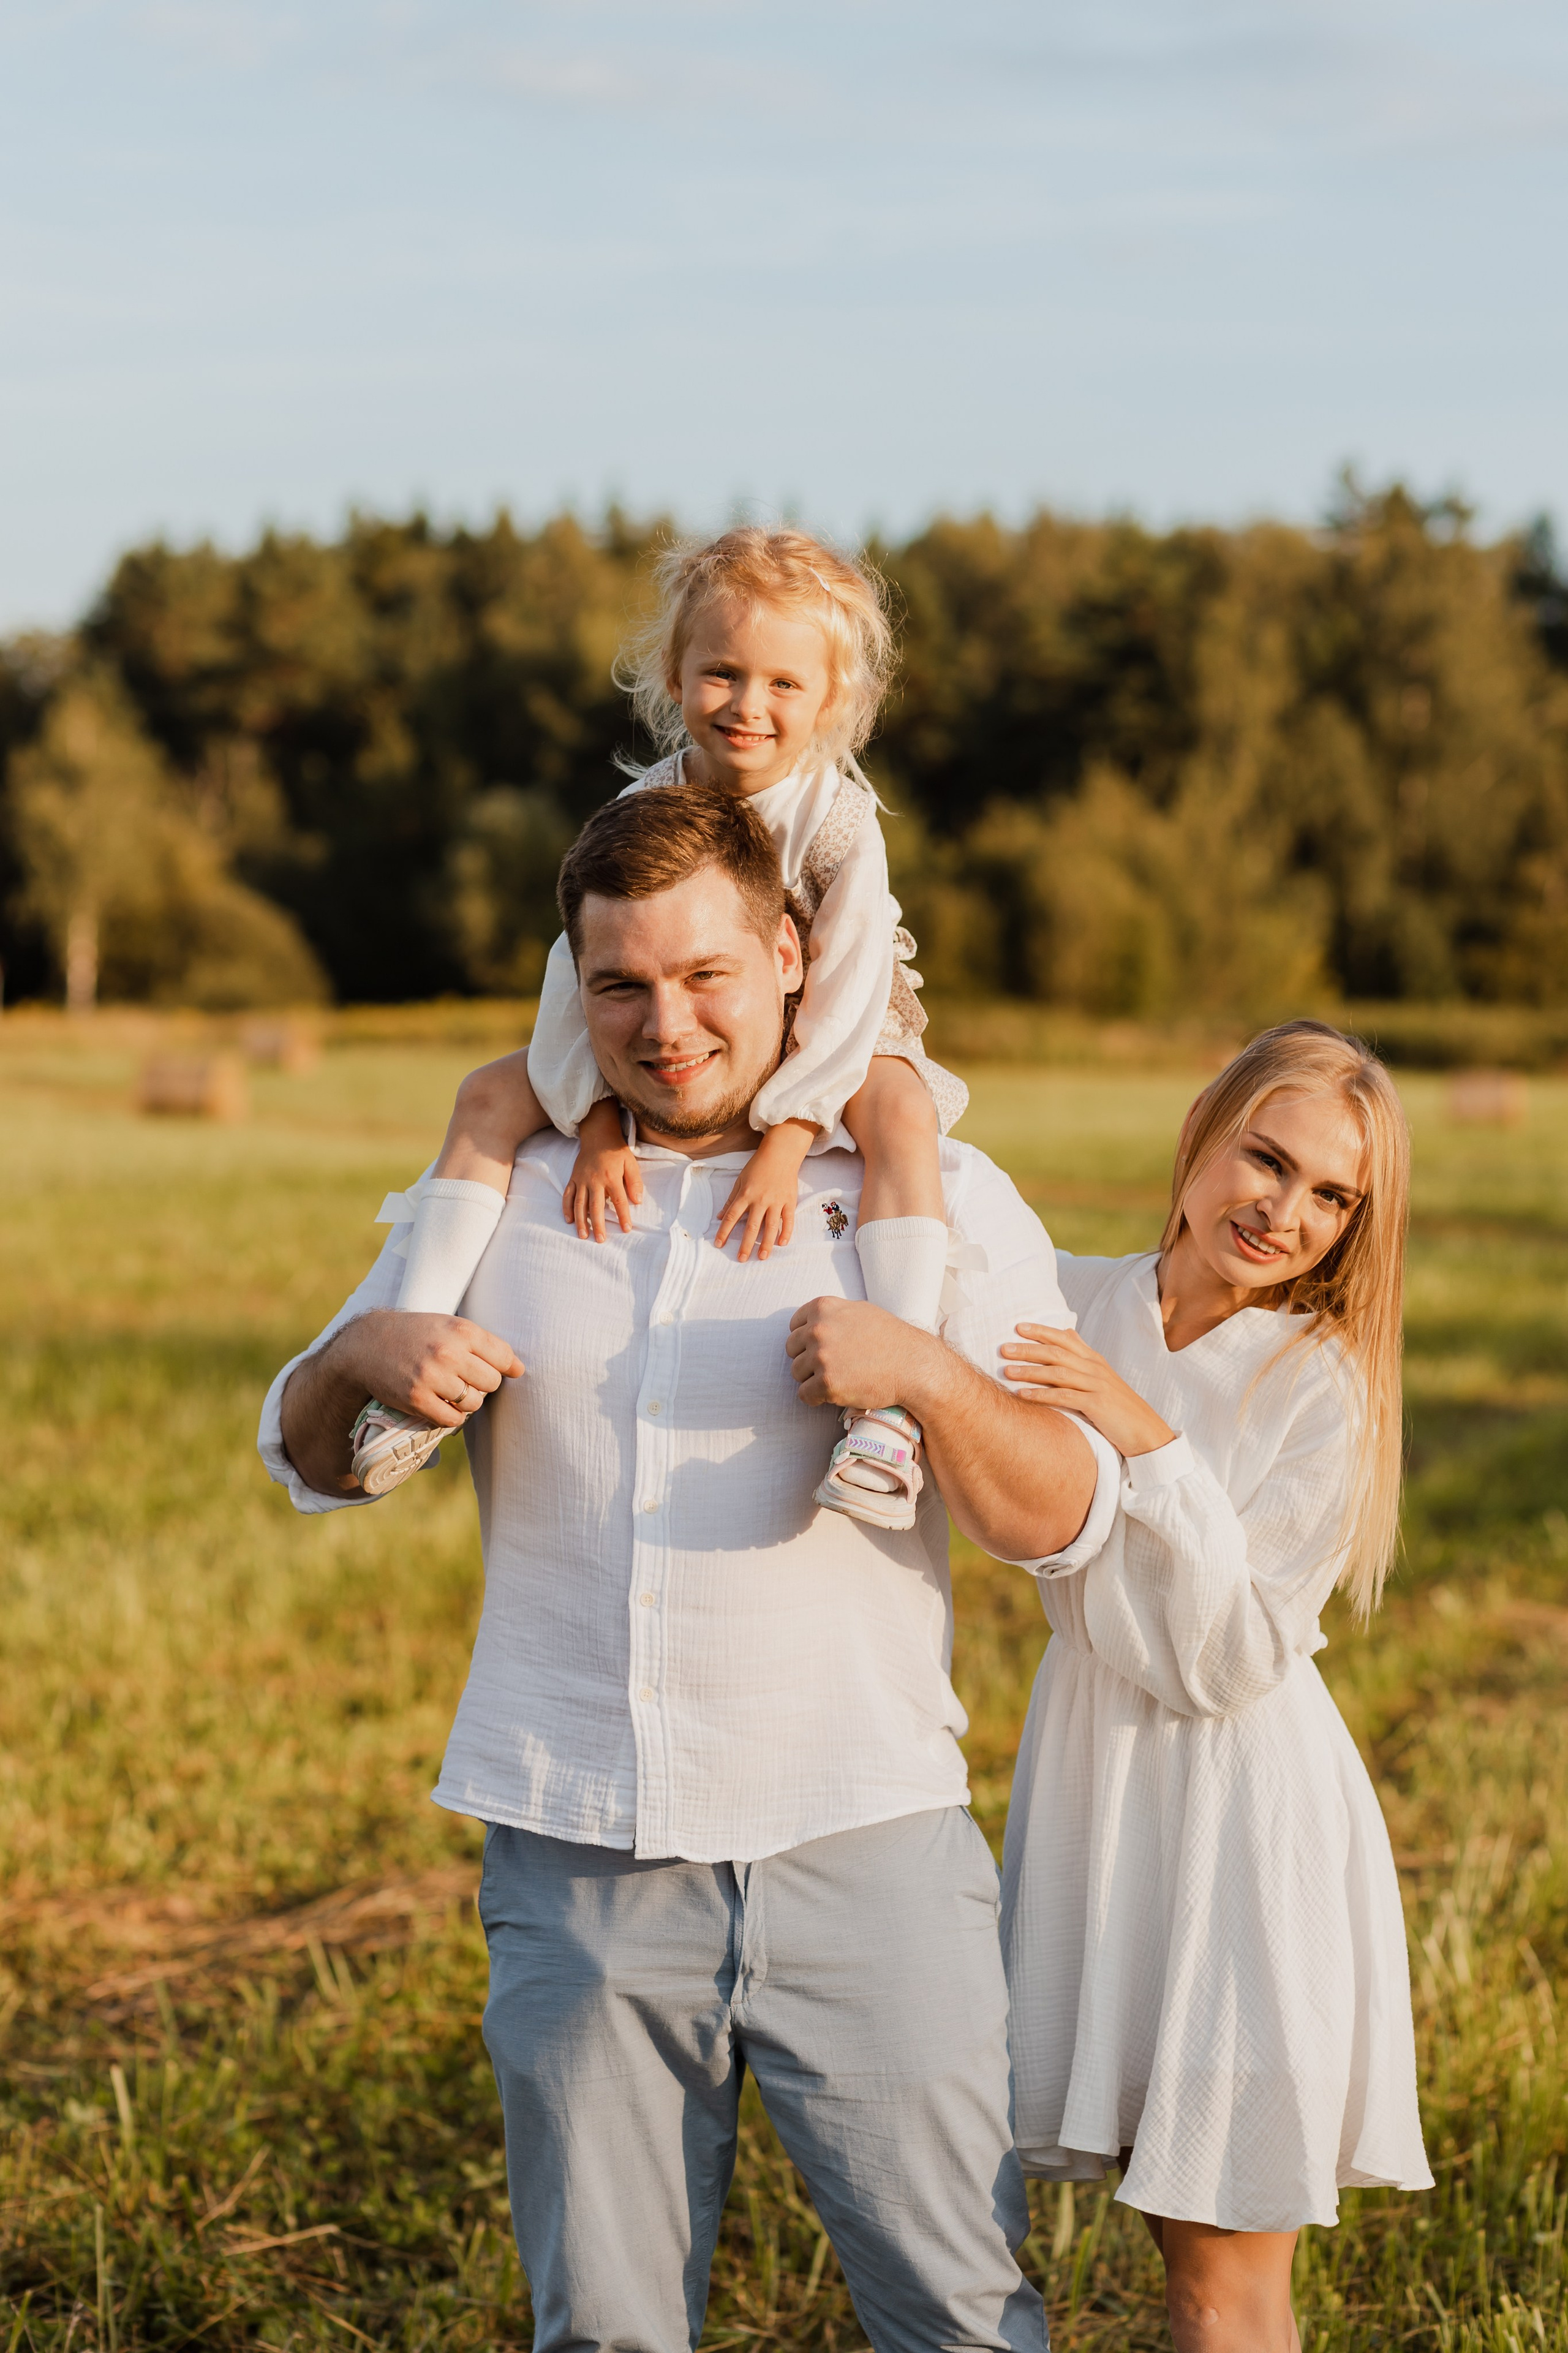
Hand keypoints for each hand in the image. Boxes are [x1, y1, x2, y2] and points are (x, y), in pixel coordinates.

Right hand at [334, 1309, 524, 1428]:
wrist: (367, 1344)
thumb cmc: (416, 1334)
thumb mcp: (449, 1325)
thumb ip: (484, 1344)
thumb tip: (519, 1369)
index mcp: (461, 1330)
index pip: (503, 1357)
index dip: (502, 1367)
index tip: (491, 1368)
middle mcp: (449, 1352)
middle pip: (491, 1383)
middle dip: (482, 1385)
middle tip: (464, 1379)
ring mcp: (432, 1377)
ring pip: (474, 1404)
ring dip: (466, 1402)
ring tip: (450, 1391)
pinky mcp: (416, 1398)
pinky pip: (451, 1420)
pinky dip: (450, 1416)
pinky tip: (439, 1404)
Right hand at [563, 1099, 643, 1241]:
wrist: (598, 1136)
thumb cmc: (617, 1152)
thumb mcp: (631, 1163)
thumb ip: (635, 1182)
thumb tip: (637, 1201)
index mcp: (611, 1177)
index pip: (619, 1201)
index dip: (623, 1216)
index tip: (626, 1229)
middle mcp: (594, 1180)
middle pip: (596, 1207)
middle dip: (598, 1225)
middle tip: (600, 1240)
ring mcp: (581, 1180)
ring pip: (579, 1204)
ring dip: (581, 1221)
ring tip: (583, 1236)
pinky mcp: (573, 1178)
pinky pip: (568, 1195)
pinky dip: (567, 1208)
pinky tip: (569, 1221)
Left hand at [715, 1120, 816, 1259]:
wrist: (780, 1154)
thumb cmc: (758, 1166)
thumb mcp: (740, 1180)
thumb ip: (731, 1200)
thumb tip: (720, 1217)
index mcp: (746, 1195)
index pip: (732, 1217)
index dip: (724, 1232)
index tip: (719, 1244)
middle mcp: (760, 1200)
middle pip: (751, 1226)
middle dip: (745, 1245)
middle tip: (741, 1259)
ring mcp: (776, 1201)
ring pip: (771, 1226)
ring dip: (766, 1243)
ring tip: (762, 1257)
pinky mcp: (789, 1201)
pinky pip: (788, 1220)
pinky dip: (786, 1232)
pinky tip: (782, 1243)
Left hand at [786, 1296, 941, 1413]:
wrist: (912, 1366)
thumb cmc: (890, 1338)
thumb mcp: (859, 1311)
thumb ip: (832, 1315)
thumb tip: (809, 1323)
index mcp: (823, 1308)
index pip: (794, 1326)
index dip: (806, 1340)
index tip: (822, 1349)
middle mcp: (818, 1330)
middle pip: (792, 1350)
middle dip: (807, 1359)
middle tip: (830, 1367)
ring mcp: (822, 1357)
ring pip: (796, 1372)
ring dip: (811, 1379)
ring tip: (836, 1379)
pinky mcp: (827, 1384)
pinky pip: (804, 1395)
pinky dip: (815, 1398)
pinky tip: (832, 1394)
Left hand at [999, 1324, 1173, 1457]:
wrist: (1145, 1430)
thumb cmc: (1118, 1406)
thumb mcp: (1102, 1376)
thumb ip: (1083, 1355)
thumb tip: (1067, 1332)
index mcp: (1095, 1360)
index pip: (1065, 1338)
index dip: (1041, 1331)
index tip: (1018, 1327)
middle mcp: (1095, 1368)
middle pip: (1057, 1353)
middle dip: (1028, 1349)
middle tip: (1003, 1348)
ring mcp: (1097, 1386)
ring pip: (1058, 1373)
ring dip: (1030, 1371)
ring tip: (1006, 1370)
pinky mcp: (1097, 1405)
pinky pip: (1064, 1397)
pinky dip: (1041, 1395)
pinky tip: (1022, 1395)